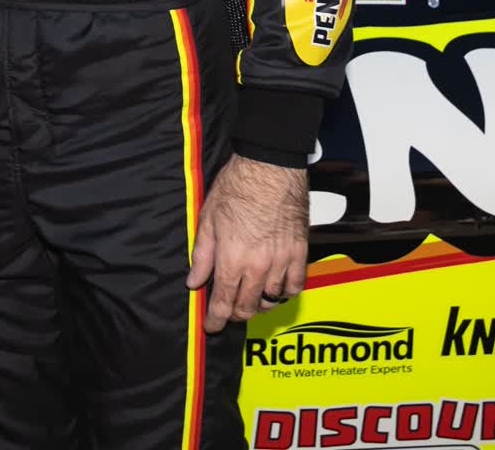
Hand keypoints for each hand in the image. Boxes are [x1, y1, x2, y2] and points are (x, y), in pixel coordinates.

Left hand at [188, 155, 308, 332]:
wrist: (270, 167)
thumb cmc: (237, 187)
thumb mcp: (208, 220)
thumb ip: (202, 256)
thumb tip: (194, 281)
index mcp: (232, 260)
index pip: (222, 303)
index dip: (215, 320)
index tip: (211, 326)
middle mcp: (258, 266)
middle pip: (247, 307)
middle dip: (234, 314)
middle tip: (227, 311)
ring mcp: (282, 261)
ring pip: (272, 300)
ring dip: (259, 305)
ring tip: (250, 299)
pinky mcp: (300, 252)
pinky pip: (296, 285)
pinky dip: (286, 292)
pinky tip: (277, 288)